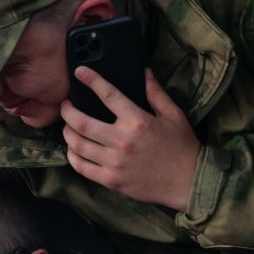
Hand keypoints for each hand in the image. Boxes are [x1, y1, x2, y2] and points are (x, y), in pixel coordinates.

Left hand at [61, 68, 200, 211]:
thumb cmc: (181, 146)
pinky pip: (82, 168)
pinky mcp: (111, 180)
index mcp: (138, 121)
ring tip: (68, 126)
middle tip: (65, 105)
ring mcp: (114, 163)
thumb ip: (156, 93)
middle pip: (82, 123)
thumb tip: (143, 72)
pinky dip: (72, 156)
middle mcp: (122, 141)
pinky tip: (73, 149)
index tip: (80, 72)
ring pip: (78, 145)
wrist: (188, 181)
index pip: (109, 96)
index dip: (92, 81)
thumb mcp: (174, 115)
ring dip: (67, 133)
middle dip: (68, 111)